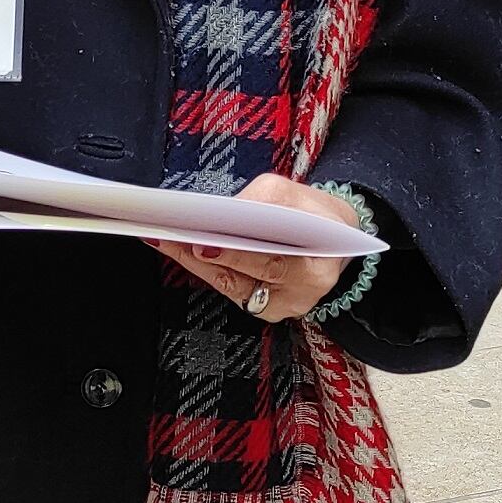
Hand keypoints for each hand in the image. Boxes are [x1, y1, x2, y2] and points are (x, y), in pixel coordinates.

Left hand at [157, 176, 361, 324]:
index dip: (237, 253)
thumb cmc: (312, 213)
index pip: (275, 260)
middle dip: (210, 257)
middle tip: (176, 239)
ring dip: (195, 263)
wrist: (334, 238)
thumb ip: (262, 198)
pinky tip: (182, 251)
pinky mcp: (265, 310)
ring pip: (233, 285)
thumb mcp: (294, 192)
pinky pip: (230, 290)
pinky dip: (205, 270)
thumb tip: (223, 212)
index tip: (203, 240)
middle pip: (250, 275)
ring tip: (167, 240)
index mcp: (319, 265)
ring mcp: (283, 305)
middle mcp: (302, 293)